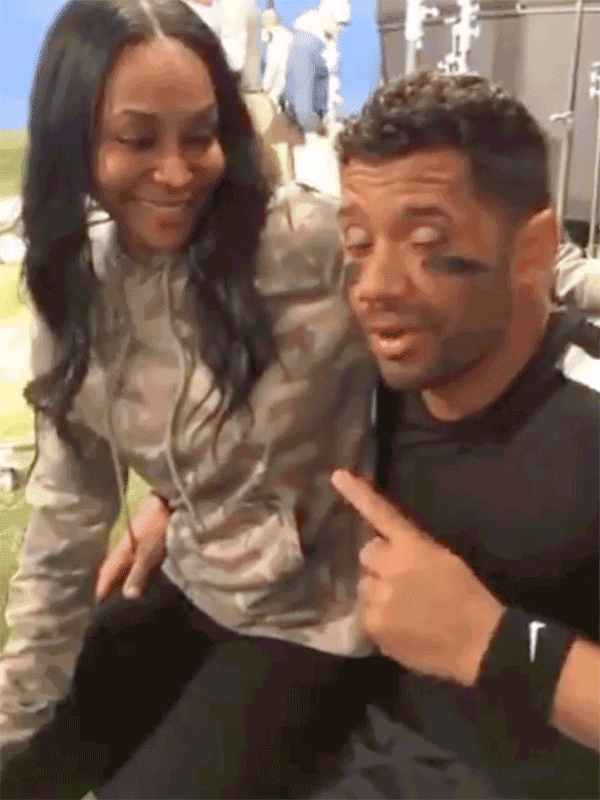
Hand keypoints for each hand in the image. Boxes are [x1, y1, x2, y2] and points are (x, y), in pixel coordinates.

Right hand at [95, 494, 169, 602]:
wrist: (166, 502)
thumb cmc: (157, 529)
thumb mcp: (149, 554)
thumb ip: (137, 574)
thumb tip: (127, 597)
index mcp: (120, 554)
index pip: (105, 576)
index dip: (101, 592)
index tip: (95, 609)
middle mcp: (120, 549)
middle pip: (109, 570)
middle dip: (104, 585)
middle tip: (100, 604)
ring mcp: (129, 542)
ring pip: (117, 564)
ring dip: (113, 577)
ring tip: (111, 592)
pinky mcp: (138, 538)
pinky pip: (126, 558)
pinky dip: (124, 568)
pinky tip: (127, 572)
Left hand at [331, 469, 504, 685]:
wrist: (479, 643)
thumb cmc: (467, 598)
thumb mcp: (443, 560)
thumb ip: (411, 552)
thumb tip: (387, 553)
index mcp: (413, 546)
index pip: (381, 514)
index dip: (358, 494)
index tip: (337, 476)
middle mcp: (390, 566)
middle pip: (367, 554)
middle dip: (379, 564)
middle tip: (401, 582)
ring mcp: (378, 596)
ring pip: (364, 586)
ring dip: (378, 592)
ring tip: (404, 610)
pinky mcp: (372, 623)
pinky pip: (365, 614)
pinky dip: (378, 619)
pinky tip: (400, 627)